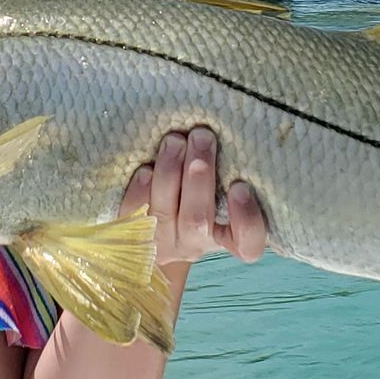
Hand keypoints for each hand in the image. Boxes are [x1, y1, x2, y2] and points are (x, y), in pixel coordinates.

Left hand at [121, 127, 266, 270]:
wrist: (147, 240)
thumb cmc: (194, 198)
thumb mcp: (216, 193)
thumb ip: (223, 175)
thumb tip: (216, 135)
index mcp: (225, 236)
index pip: (247, 243)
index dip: (246, 220)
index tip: (240, 186)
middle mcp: (194, 243)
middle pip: (197, 220)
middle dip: (199, 177)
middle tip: (202, 138)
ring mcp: (160, 243)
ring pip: (163, 214)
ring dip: (169, 173)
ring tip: (174, 141)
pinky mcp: (132, 235)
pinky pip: (133, 215)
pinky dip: (140, 191)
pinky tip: (145, 169)